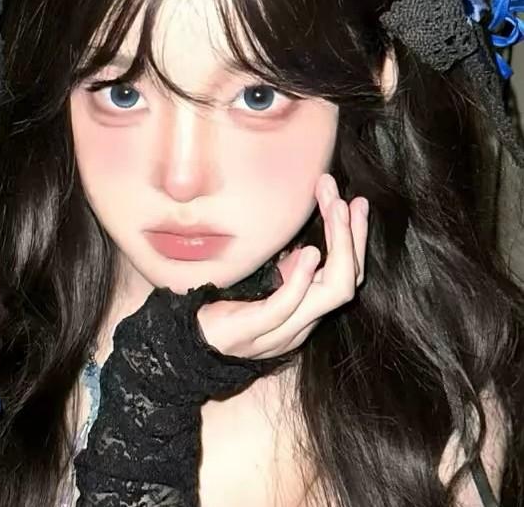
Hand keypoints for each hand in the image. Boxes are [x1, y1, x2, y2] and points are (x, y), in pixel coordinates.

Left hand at [197, 173, 367, 359]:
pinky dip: (301, 278)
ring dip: (338, 246)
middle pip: (347, 281)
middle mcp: (302, 324)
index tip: (356, 202)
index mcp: (305, 312)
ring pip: (330, 293)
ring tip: (336, 210)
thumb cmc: (223, 308)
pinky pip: (285, 306)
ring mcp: (281, 332)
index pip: (347, 275)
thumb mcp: (262, 284)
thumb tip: (311, 243)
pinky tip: (310, 252)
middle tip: (347, 199)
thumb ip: (287, 270)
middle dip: (352, 236)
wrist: (189, 346)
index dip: (355, 239)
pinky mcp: (254, 331)